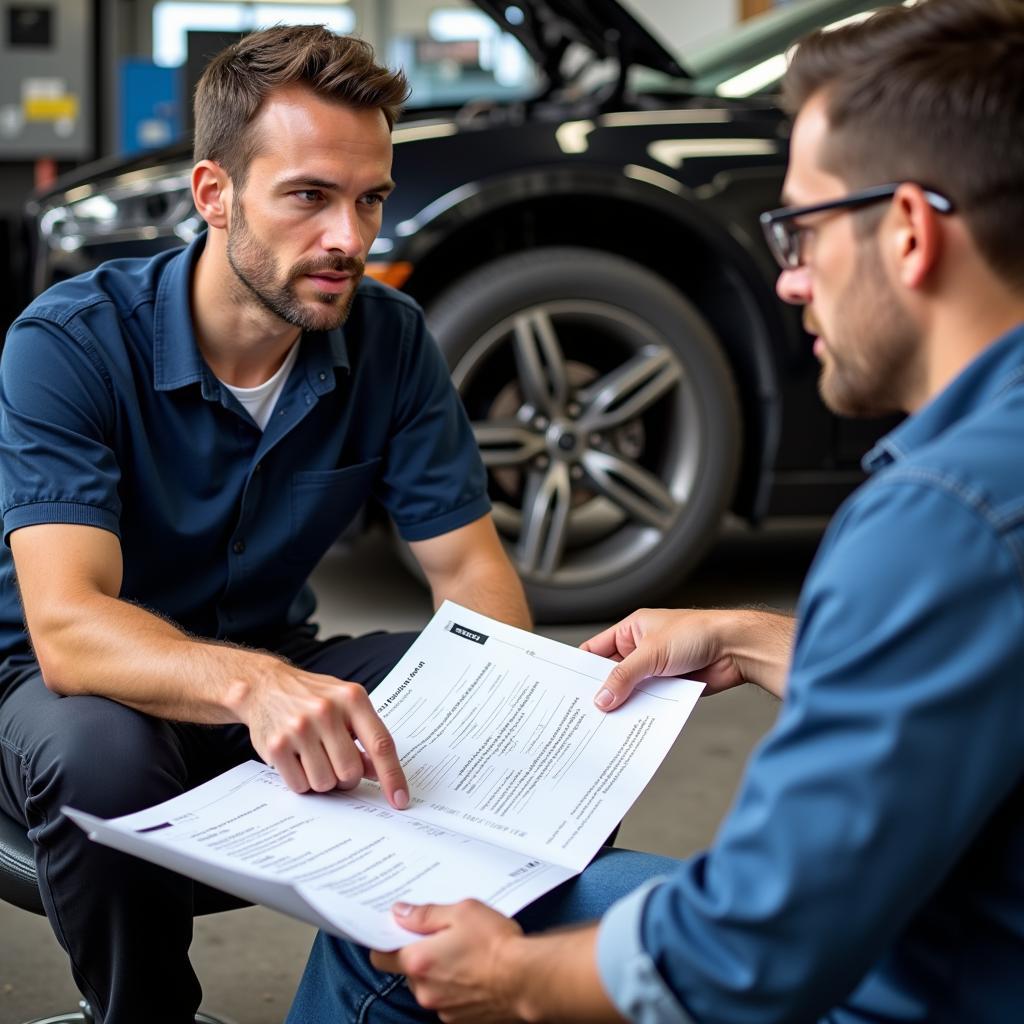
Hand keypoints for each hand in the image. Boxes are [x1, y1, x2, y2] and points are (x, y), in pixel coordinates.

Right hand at [236, 662, 408, 807]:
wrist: (265, 686)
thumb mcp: (346, 705)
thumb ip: (366, 735)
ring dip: (323, 780)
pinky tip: (297, 759)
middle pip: (351, 772)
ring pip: (325, 783)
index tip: (400, 800)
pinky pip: (300, 786)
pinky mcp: (276, 745)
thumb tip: (379, 773)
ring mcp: (299, 728)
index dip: (392, 776)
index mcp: (352, 698)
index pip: (380, 744)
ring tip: (315, 757)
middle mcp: (326, 711)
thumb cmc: (314, 697)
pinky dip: (302, 781)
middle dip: (347, 777)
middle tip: (336, 762)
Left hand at [372, 900, 523, 1021]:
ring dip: (439, 972)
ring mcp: (441, 1008)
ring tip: (466, 953)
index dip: (388, 940)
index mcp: (419, 961)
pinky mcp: (459, 1019)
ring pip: (429, 986)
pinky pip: (447, 999)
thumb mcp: (462, 912)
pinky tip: (474, 972)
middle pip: (408, 970)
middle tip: (444, 935)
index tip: (398, 930)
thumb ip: (426, 914)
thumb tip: (401, 913)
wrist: (527, 979)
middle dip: (421, 953)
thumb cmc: (496, 944)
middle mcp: (425, 990)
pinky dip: (455, 987)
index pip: (381, 955)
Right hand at [583, 608, 745, 710]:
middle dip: (602, 691)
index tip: (568, 688)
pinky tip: (633, 724)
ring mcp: (656, 669)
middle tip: (585, 711)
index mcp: (631, 630)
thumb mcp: (652, 653)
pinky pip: (650, 701)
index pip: (596, 649)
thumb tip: (602, 698)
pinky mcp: (671, 686)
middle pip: (612, 674)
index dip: (582, 667)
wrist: (736, 648)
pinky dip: (642, 711)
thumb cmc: (698, 633)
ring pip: (631, 690)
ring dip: (623, 704)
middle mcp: (641, 649)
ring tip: (606, 724)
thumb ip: (624, 677)